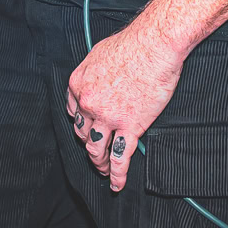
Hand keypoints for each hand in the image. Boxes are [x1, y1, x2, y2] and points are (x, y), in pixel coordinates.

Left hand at [67, 25, 183, 191]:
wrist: (155, 44)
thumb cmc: (132, 44)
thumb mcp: (98, 53)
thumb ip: (91, 72)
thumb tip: (96, 82)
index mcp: (79, 84)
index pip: (73, 112)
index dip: (81, 123)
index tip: (87, 130)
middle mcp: (89, 102)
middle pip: (83, 133)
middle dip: (89, 145)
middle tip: (96, 153)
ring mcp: (108, 116)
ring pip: (97, 149)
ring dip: (99, 164)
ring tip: (104, 170)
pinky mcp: (130, 126)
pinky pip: (121, 157)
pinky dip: (117, 175)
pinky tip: (117, 184)